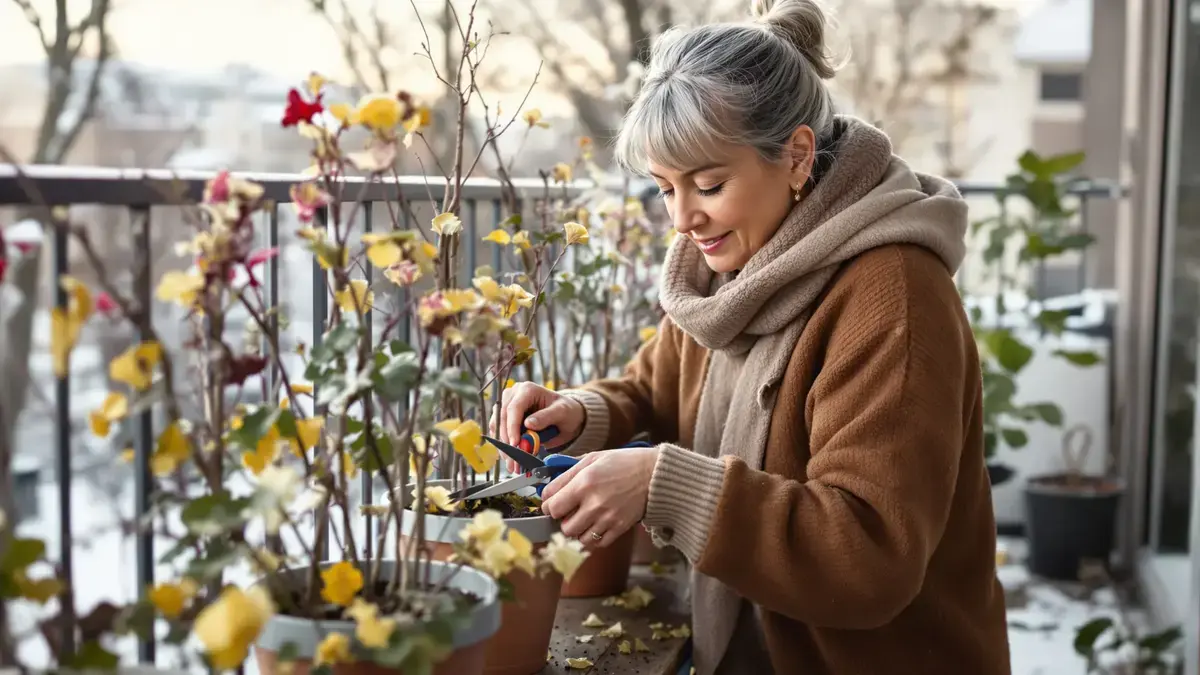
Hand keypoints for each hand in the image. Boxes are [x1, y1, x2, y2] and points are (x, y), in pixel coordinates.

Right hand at [493, 382, 585, 472]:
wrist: (565, 417)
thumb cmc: (565, 411)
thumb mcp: (562, 412)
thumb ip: (546, 417)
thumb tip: (528, 424)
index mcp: (527, 389)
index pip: (514, 408)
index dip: (512, 427)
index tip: (515, 444)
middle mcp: (513, 395)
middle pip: (502, 418)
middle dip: (507, 441)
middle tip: (514, 460)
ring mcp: (507, 407)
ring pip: (497, 427)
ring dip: (504, 448)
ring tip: (513, 465)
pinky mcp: (505, 419)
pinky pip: (499, 434)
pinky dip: (504, 448)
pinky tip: (511, 460)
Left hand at [540, 446, 659, 549]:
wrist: (654, 474)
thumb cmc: (624, 462)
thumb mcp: (593, 458)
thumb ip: (568, 473)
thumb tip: (549, 488)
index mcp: (584, 483)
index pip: (552, 506)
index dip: (549, 505)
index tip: (553, 503)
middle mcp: (594, 503)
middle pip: (564, 527)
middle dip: (562, 520)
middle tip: (568, 512)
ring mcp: (607, 518)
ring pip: (579, 538)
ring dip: (577, 530)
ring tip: (582, 519)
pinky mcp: (619, 528)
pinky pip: (597, 544)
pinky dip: (592, 538)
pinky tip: (595, 525)